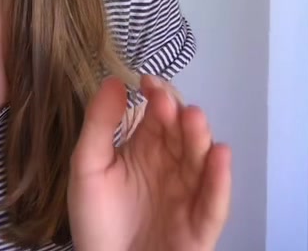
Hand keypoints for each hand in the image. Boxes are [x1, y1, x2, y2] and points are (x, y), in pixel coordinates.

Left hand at [68, 75, 230, 250]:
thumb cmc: (97, 220)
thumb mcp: (87, 167)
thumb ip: (99, 124)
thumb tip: (114, 80)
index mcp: (147, 146)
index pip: (160, 113)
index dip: (158, 95)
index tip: (148, 82)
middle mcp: (173, 164)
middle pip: (184, 132)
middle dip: (178, 113)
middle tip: (167, 102)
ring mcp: (189, 194)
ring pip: (201, 160)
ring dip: (200, 138)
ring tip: (194, 119)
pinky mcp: (200, 226)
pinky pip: (214, 203)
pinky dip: (219, 181)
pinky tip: (220, 157)